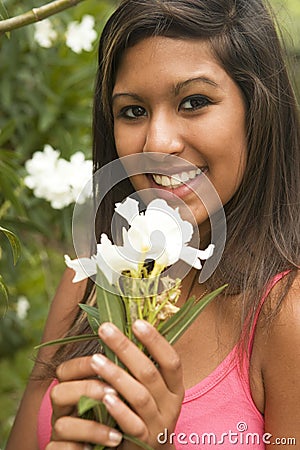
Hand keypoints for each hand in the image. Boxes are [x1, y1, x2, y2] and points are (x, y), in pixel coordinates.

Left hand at [47, 320, 183, 449]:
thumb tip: (126, 328)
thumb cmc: (147, 412)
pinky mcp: (144, 442)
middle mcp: (171, 404)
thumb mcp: (155, 390)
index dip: (156, 340)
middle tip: (105, 329)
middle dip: (126, 349)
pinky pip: (133, 425)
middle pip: (150, 373)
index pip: (171, 359)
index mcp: (176, 387)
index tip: (136, 322)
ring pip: (140, 396)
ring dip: (117, 376)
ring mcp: (159, 424)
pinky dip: (119, 410)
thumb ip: (145, 366)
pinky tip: (104, 397)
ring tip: (95, 359)